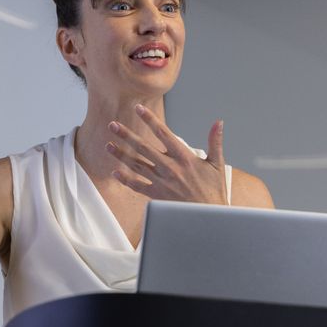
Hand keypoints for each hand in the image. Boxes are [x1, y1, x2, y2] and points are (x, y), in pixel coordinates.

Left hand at [106, 104, 225, 204]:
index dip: (150, 120)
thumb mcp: (217, 164)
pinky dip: (126, 180)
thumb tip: (218, 123)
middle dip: (127, 135)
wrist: (209, 218)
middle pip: (144, 148)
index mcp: (185, 157)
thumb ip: (215, 142)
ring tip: (108, 145)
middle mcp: (170, 168)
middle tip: (113, 125)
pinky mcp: (157, 196)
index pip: (164, 133)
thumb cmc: (214, 192)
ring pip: (137, 165)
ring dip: (121, 155)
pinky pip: (138, 186)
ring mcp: (162, 182)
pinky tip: (115, 172)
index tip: (138, 108)